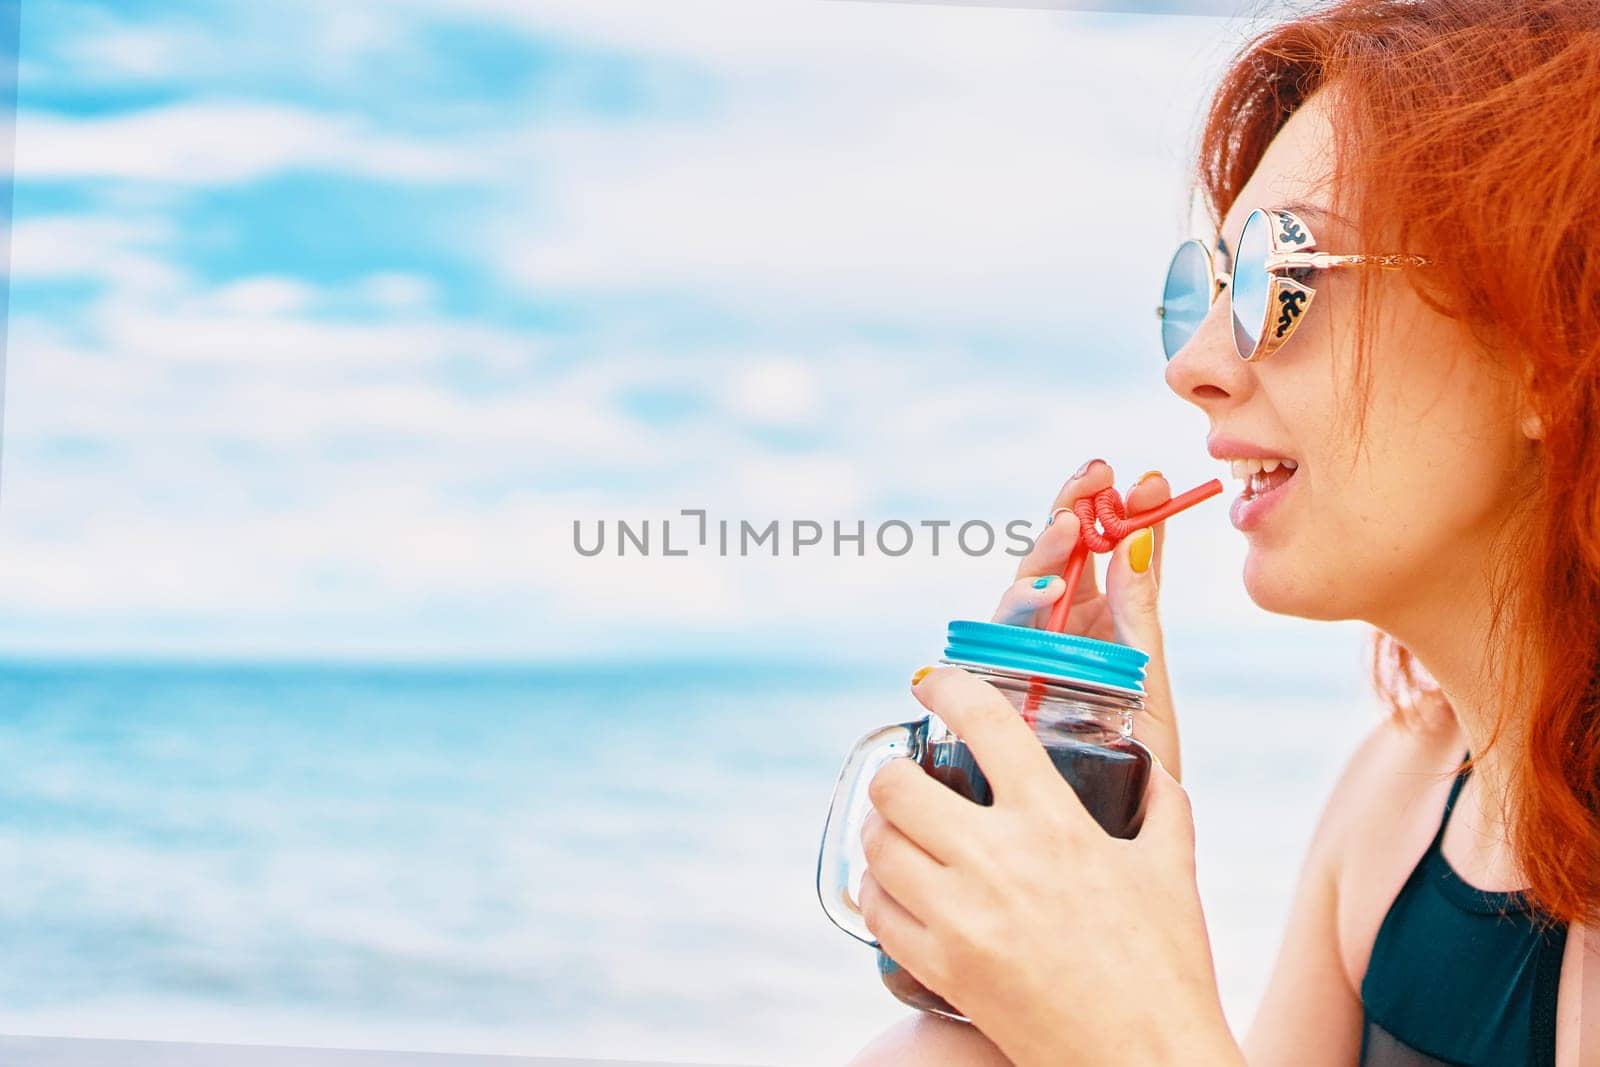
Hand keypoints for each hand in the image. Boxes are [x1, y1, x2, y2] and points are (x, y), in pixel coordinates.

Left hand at [858, 667, 1240, 1066]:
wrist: (1144, 1064)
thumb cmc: (1168, 970)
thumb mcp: (1173, 870)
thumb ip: (1160, 804)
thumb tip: (1150, 764)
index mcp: (1055, 824)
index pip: (986, 724)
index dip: (947, 687)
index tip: (930, 682)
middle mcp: (998, 862)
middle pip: (897, 788)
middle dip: (893, 773)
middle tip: (905, 776)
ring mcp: (962, 919)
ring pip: (876, 848)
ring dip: (879, 832)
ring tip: (896, 832)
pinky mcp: (941, 970)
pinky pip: (877, 914)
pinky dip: (877, 893)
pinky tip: (895, 890)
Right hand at [991, 459, 1181, 778]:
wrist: (1115, 839)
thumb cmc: (1141, 770)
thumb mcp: (1151, 685)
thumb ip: (1140, 616)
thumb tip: (1146, 538)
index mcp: (1094, 625)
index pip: (1105, 555)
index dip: (1122, 514)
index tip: (1149, 479)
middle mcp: (1051, 635)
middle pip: (1057, 559)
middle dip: (1075, 512)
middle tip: (1099, 475)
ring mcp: (1018, 659)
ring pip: (1026, 591)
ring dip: (1049, 552)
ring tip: (1075, 522)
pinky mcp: (991, 688)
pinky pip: (999, 638)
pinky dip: (1021, 610)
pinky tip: (1049, 589)